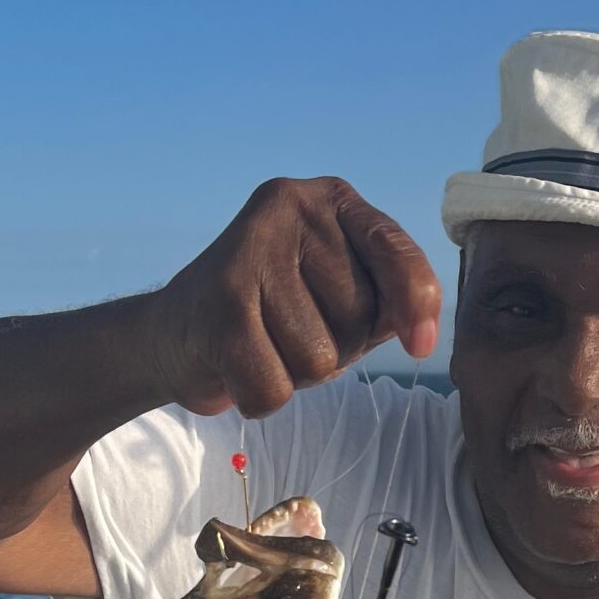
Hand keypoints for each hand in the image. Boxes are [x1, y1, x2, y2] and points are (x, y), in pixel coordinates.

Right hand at [150, 176, 440, 417]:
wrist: (176, 332)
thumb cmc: (275, 316)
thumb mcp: (344, 296)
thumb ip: (390, 301)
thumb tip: (421, 334)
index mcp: (333, 202)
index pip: (395, 252)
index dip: (417, 302)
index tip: (421, 346)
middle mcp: (291, 208)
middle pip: (360, 317)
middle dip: (336, 347)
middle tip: (289, 330)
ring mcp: (251, 250)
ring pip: (319, 358)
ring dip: (296, 374)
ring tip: (263, 344)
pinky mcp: (220, 301)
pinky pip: (274, 386)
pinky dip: (260, 397)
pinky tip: (236, 365)